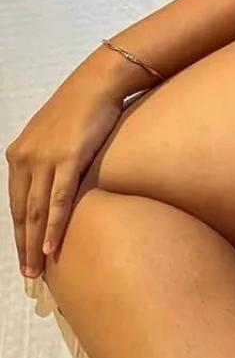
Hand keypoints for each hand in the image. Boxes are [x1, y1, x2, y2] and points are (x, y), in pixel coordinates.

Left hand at [5, 60, 124, 278]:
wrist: (98, 83)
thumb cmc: (79, 108)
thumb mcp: (51, 136)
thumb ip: (44, 161)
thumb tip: (49, 189)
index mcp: (18, 153)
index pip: (14, 202)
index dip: (18, 232)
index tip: (24, 255)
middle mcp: (26, 157)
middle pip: (21, 212)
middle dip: (24, 246)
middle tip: (29, 274)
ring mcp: (46, 158)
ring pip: (36, 211)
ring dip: (35, 244)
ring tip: (38, 269)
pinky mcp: (68, 158)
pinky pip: (58, 199)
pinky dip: (53, 225)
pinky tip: (51, 245)